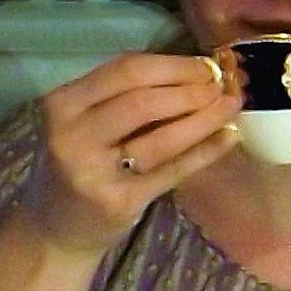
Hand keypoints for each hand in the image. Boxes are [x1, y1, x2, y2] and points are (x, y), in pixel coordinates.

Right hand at [17, 52, 240, 255]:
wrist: (57, 226)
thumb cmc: (80, 162)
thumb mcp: (86, 121)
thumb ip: (125, 95)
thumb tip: (195, 70)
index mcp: (64, 103)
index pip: (126, 71)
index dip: (174, 65)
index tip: (207, 64)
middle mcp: (73, 134)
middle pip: (144, 101)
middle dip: (192, 89)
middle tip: (224, 85)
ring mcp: (94, 171)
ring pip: (162, 137)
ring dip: (205, 118)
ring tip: (232, 104)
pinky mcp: (120, 201)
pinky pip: (173, 169)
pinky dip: (206, 150)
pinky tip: (230, 136)